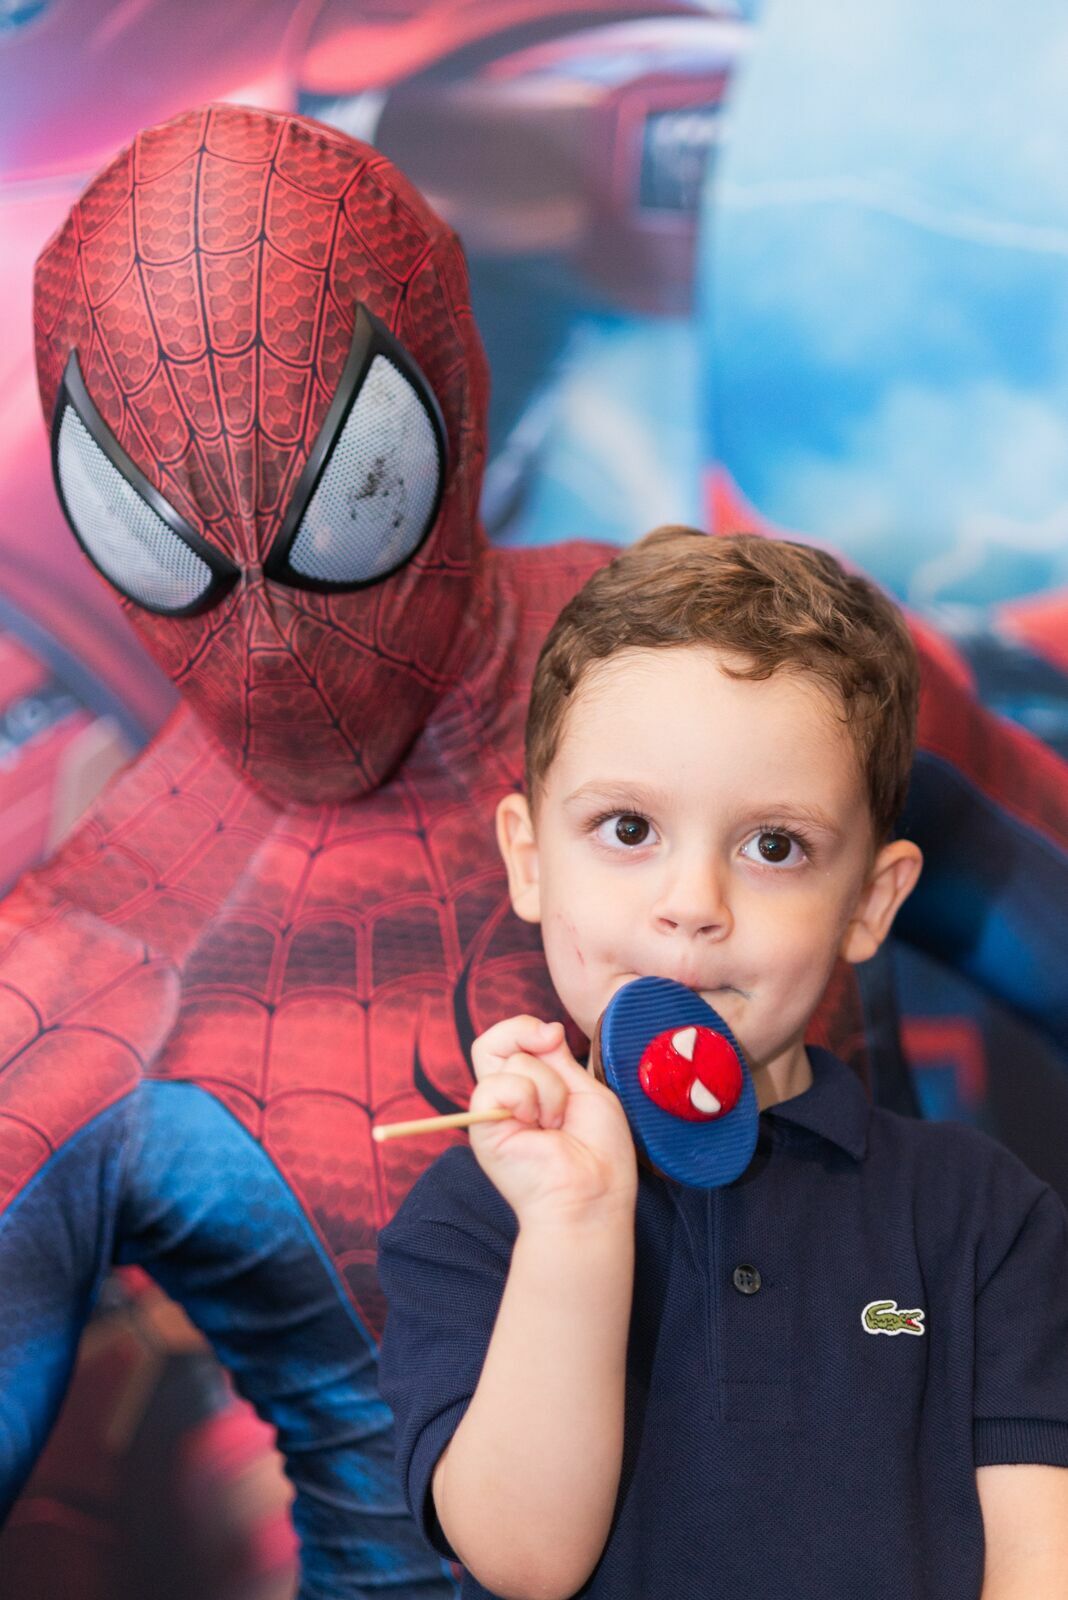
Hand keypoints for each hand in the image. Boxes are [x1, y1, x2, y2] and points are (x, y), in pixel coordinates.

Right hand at [468, 1016, 636, 1228]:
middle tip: (550, 1044)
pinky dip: (526, 1098)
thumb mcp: (586, 1089)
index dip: (528, 1027)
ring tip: (557, 1122)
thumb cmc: (599, 1152)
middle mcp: (508, 1098)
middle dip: (523, 1031)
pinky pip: (494, 1087)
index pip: (510, 1040)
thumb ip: (557, 1059)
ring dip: (549, 1087)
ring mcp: (494, 1113)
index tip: (555, 1036)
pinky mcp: (483, 1128)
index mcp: (531, 1087)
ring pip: (510, 1061)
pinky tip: (539, 1127)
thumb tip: (543, 1029)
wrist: (594, 1193)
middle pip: (492, 1042)